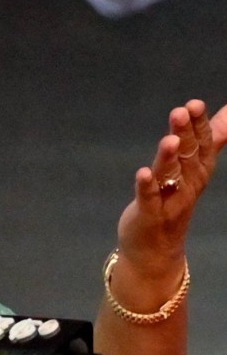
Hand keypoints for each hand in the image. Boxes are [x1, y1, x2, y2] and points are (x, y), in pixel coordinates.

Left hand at [117, 100, 226, 277]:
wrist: (156, 250)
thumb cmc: (173, 201)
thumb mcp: (194, 170)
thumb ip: (210, 140)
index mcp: (197, 172)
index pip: (203, 146)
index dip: (200, 126)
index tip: (196, 104)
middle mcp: (187, 185)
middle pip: (188, 157)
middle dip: (186, 134)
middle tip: (183, 112)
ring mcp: (169, 201)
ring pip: (171, 176)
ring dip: (169, 157)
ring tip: (170, 139)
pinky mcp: (149, 214)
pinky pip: (149, 199)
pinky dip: (146, 186)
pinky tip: (142, 172)